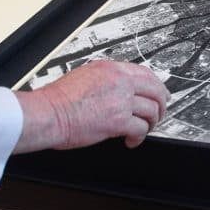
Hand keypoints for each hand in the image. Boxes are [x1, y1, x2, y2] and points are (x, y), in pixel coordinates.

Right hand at [13, 60, 168, 152]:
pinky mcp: (118, 120)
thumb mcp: (84, 75)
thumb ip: (105, 79)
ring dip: (151, 122)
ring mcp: (120, 100)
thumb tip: (118, 88)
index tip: (160, 93)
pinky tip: (132, 140)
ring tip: (143, 129)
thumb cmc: (58, 99)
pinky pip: (141, 128)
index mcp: (110, 68)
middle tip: (159, 113)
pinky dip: (140, 137)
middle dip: (161, 104)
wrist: (49, 113)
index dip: (157, 85)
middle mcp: (119, 81)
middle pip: (155, 89)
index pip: (145, 73)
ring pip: (152, 110)